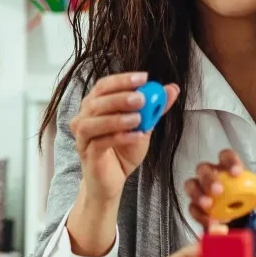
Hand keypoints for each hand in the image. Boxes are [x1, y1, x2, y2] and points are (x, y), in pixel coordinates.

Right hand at [70, 72, 178, 202]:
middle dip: (120, 98)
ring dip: (116, 118)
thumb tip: (172, 89)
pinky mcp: (87, 154)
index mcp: (96, 105)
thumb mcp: (144, 125)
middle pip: (96, 102)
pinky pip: (99, 143)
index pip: (104, 86)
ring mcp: (83, 137)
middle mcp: (84, 117)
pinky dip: (119, 137)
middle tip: (141, 98)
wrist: (114, 179)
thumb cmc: (123, 149)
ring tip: (138, 119)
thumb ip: (155, 107)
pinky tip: (136, 136)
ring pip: (92, 122)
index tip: (143, 78)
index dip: (122, 80)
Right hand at [184, 149, 255, 228]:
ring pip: (191, 185)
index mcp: (225, 166)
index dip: (230, 162)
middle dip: (209, 179)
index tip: (237, 173)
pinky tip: (209, 222)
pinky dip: (200, 215)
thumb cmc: (241, 197)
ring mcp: (198, 188)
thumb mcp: (255, 196)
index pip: (225, 156)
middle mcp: (209, 174)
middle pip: (203, 169)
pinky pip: (191, 208)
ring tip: (208, 205)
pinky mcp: (194, 205)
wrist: (232, 213)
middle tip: (218, 191)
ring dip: (198, 195)